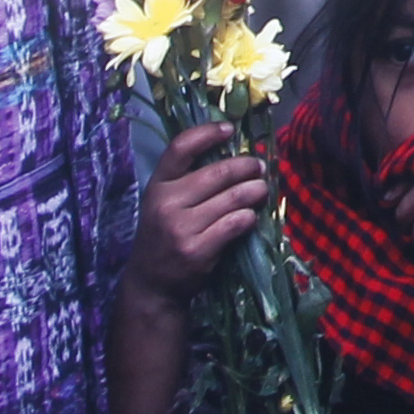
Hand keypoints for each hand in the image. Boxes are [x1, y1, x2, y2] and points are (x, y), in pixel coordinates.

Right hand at [124, 126, 266, 301]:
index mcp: (157, 185)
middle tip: (260, 166)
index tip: (230, 129)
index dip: (207, 133)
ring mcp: (181, 227)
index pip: (180, 148)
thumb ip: (188, 181)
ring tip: (262, 189)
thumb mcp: (163, 203)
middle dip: (246, 166)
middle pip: (217, 173)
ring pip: (232, 198)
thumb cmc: (163, 236)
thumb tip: (233, 155)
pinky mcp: (197, 249)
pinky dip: (248, 217)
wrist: (151, 284)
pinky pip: (234, 224)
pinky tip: (251, 217)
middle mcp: (166, 203)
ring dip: (255, 191)